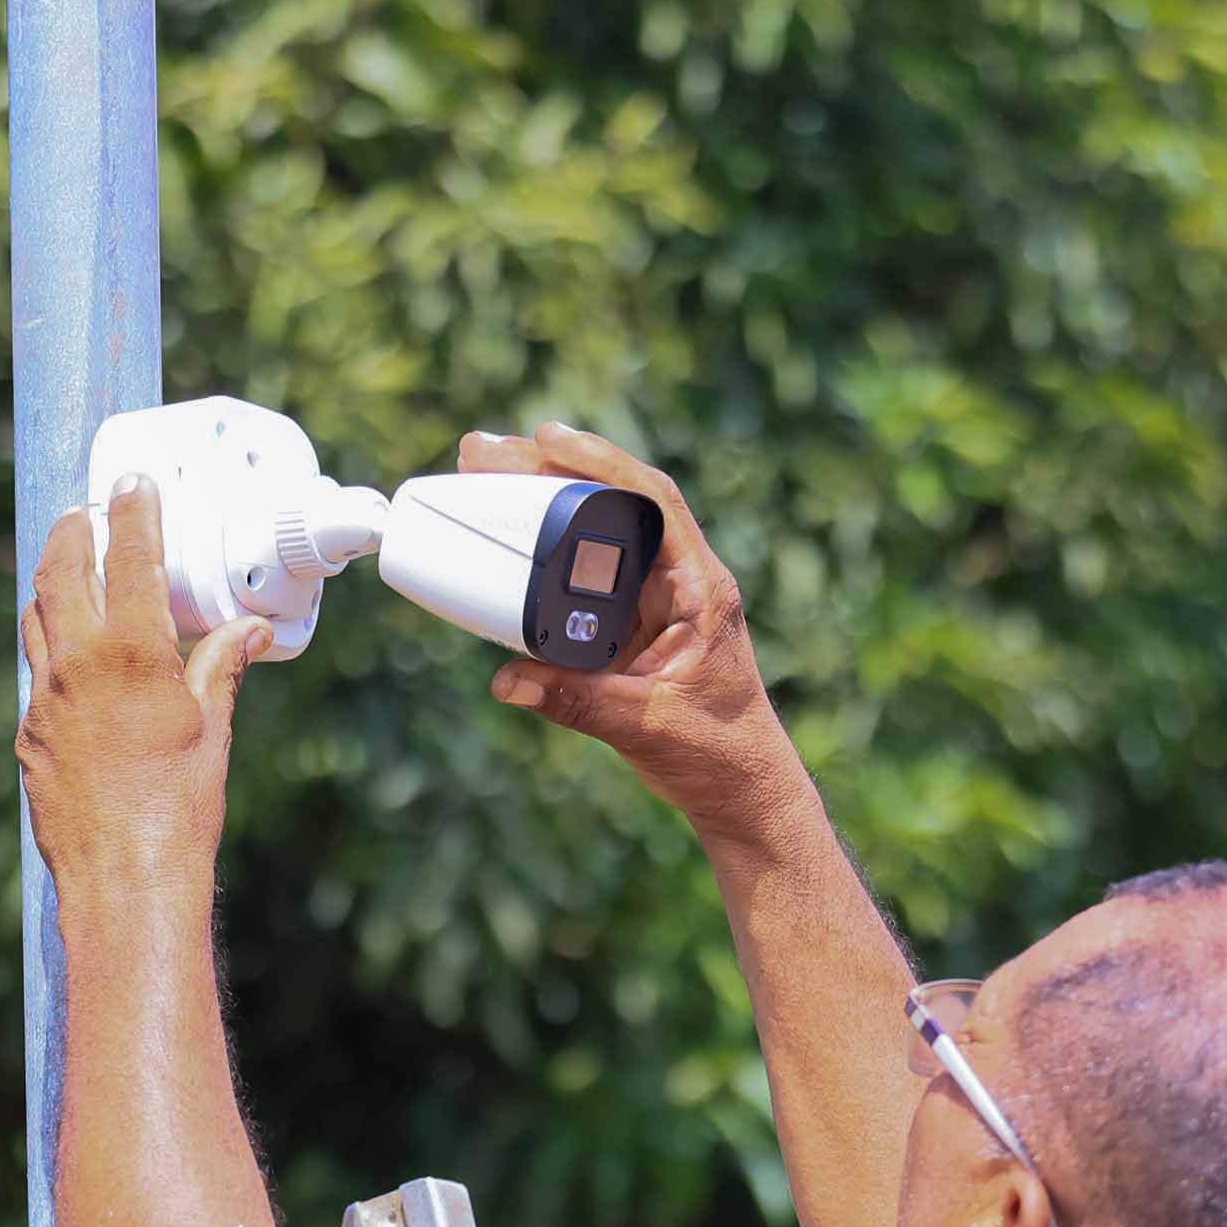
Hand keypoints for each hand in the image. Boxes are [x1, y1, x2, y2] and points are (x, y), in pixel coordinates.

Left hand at [16, 477, 270, 895]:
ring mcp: (43, 701)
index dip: (133, 514)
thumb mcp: (212, 731)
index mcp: (129, 653)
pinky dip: (51, 644)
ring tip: (68, 565)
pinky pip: (36, 672)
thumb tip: (249, 630)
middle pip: (59, 572)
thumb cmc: (178, 812)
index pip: (127, 559)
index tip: (135, 485)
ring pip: (36, 618)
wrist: (123, 883)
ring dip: (51, 582)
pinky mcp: (29, 737)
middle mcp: (74, 665)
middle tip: (86, 511)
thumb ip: (220, 668)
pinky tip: (70, 653)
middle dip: (72, 532)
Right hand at [458, 422, 797, 833]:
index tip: (546, 438)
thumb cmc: (716, 752)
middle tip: (487, 453)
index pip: (653, 501)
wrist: (740, 788)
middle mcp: (681, 581)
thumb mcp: (645, 725)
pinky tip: (506, 535)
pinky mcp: (636, 623)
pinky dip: (549, 549)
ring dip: (547, 500)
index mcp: (700, 589)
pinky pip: (588, 572)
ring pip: (601, 530)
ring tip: (485, 476)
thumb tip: (507, 682)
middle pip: (617, 502)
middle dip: (552, 469)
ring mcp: (658, 599)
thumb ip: (576, 701)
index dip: (601, 462)